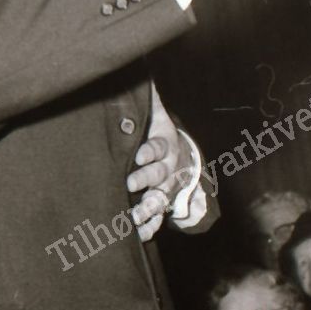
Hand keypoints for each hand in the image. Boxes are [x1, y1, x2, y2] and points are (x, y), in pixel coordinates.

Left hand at [127, 88, 189, 240]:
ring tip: (135, 217)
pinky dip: (151, 227)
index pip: (159, 147)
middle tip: (130, 183)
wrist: (180, 157)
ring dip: (149, 208)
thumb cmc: (156, 133)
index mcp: (165, 144)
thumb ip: (148, 97)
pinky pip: (159, 218)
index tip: (138, 156)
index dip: (150, 151)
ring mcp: (167, 188)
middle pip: (160, 174)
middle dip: (146, 179)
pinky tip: (140, 236)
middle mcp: (169, 168)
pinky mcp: (162, 203)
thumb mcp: (155, 114)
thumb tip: (141, 73)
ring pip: (160, 198)